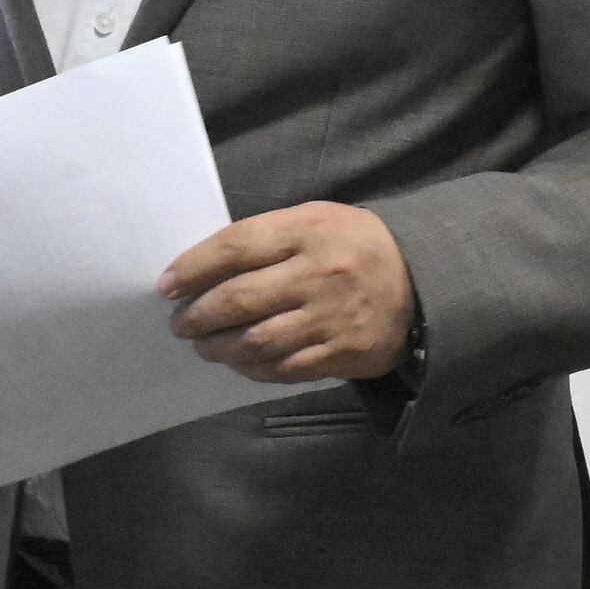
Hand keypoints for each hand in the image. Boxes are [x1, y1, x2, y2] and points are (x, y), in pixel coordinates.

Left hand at [160, 203, 416, 385]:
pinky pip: (283, 368)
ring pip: (256, 341)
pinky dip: (252, 368)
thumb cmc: (354, 245)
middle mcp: (317, 273)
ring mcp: (331, 317)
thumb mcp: (315, 219)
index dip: (193, 268)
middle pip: (239, 299)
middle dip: (198, 315)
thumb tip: (204, 268)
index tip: (166, 285)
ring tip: (203, 345)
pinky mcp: (342, 353)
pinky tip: (238, 361)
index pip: (235, 248)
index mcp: (307, 229)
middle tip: (179, 323)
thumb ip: (266, 239)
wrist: (423, 281)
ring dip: (218, 347)